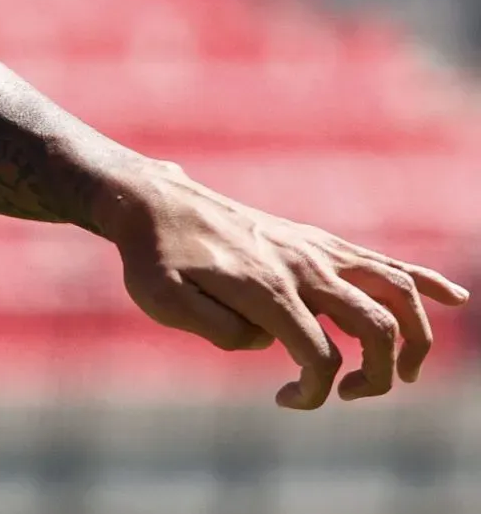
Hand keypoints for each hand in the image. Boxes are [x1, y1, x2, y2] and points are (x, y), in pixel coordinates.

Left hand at [95, 158, 468, 407]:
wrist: (152, 202)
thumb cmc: (152, 257)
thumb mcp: (163, 302)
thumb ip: (217, 329)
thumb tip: (264, 343)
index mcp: (268, 288)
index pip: (319, 355)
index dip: (314, 392)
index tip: (285, 400)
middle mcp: (303, 267)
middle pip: (375, 327)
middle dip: (377, 375)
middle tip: (348, 394)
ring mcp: (316, 251)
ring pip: (393, 291)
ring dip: (414, 335)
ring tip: (407, 371)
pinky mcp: (317, 241)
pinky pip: (381, 260)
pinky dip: (422, 281)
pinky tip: (453, 297)